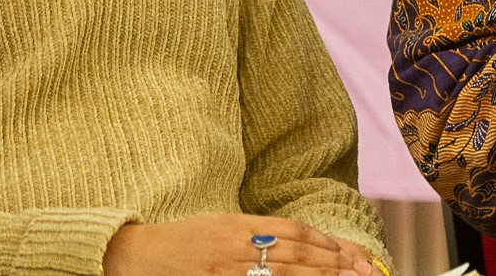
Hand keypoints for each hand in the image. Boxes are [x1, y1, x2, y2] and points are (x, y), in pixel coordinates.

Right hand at [103, 215, 373, 275]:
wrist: (133, 256)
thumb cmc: (181, 242)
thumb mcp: (222, 227)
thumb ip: (257, 232)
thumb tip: (300, 244)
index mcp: (239, 224)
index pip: (293, 230)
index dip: (324, 241)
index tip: (349, 253)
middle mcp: (235, 245)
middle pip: (294, 254)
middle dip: (332, 264)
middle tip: (361, 272)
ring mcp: (225, 269)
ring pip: (281, 274)